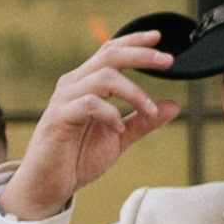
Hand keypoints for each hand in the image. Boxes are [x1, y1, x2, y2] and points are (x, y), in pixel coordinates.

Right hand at [5, 29, 177, 218]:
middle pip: (109, 56)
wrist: (49, 185)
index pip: (110, 52)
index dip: (134, 41)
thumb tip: (174, 105)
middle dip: (141, 55)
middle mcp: (74, 85)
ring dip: (134, 92)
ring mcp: (64, 100)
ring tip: (150, 111)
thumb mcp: (119, 138)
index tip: (159, 38)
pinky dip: (111, 114)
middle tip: (168, 61)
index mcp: (86, 84)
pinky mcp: (58, 118)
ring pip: (103, 78)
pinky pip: (89, 104)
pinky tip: (118, 129)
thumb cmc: (77, 158)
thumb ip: (143, 121)